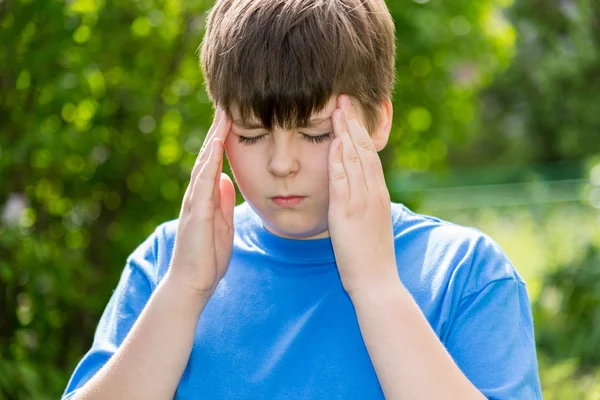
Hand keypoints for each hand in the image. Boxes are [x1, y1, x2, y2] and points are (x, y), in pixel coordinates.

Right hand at [167, 108, 235, 298]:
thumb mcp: (222, 222)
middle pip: (208, 154)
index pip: (215, 160)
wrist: (193, 283)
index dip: (224, 138)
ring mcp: (195, 202)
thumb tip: (226, 179)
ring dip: (214, 137)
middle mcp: (198, 193)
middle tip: (227, 102)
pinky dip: (209, 161)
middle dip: (218, 129)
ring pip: (204, 162)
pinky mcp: (197, 213)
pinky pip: (203, 182)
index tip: (234, 116)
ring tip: (223, 114)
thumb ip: (223, 201)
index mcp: (206, 196)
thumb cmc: (207, 256)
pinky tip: (216, 144)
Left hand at [328, 95, 397, 295]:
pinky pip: (343, 179)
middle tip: (344, 98)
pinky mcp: (347, 212)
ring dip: (345, 131)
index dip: (360, 131)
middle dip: (353, 122)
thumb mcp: (372, 224)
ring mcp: (362, 201)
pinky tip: (333, 140)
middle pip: (364, 149)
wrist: (377, 282)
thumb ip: (365, 204)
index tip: (351, 112)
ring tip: (338, 107)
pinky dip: (338, 158)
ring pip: (355, 158)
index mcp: (378, 194)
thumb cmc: (372, 257)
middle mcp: (373, 192)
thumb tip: (358, 193)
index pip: (370, 155)